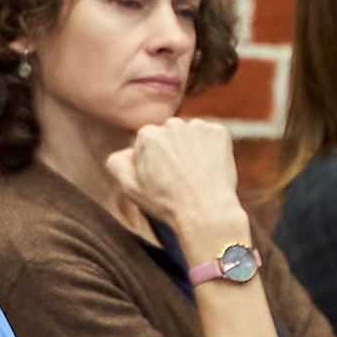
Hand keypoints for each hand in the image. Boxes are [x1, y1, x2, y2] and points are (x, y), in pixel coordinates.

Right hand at [105, 118, 248, 255]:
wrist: (205, 211)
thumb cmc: (166, 203)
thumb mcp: (130, 188)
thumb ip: (117, 164)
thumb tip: (123, 152)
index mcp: (147, 135)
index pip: (147, 141)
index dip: (152, 160)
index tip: (160, 177)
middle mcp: (172, 124)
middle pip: (169, 134)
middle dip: (171, 150)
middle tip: (177, 176)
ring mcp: (198, 127)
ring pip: (190, 135)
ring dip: (191, 148)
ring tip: (194, 174)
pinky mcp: (219, 132)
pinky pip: (211, 136)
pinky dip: (211, 149)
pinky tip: (208, 168)